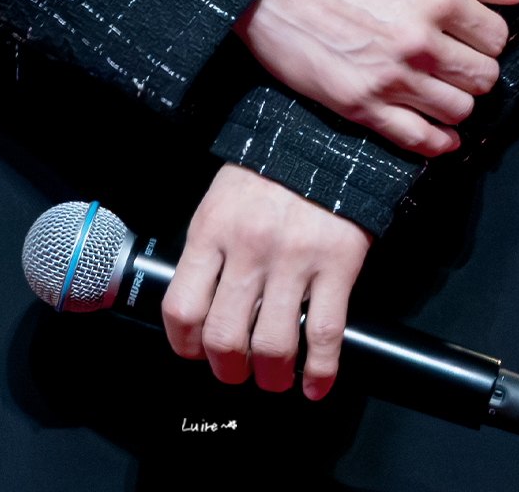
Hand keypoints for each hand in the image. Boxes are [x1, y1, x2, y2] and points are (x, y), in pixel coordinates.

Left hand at [161, 163, 370, 399]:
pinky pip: (324, 335)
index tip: (196, 352)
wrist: (322, 134)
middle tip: (236, 370)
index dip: (185, 346)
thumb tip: (201, 309)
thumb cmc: (268, 171)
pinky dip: (318, 373)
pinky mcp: (337, 263)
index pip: (182, 308)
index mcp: (212, 229)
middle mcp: (249, 246)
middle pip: (224, 338)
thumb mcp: (221, 200)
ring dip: (271, 377)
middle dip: (228, 370)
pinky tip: (313, 383)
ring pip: (273, 346)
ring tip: (274, 376)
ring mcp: (294, 257)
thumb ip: (210, 251)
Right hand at [235, 0, 518, 157]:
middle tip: (455, 56)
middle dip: (477, 67)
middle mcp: (419, 42)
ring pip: (459, 112)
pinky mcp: (361, 106)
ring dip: (457, 100)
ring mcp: (390, 79)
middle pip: (484, 78)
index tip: (470, 29)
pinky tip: (438, 130)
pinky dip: (438, 142)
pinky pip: (419, 141)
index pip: (497, 36)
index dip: (488, 33)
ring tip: (439, 83)